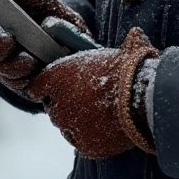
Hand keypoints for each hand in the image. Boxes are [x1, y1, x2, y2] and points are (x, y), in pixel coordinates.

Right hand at [0, 0, 91, 96]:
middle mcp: (1, 42)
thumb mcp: (53, 8)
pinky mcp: (19, 82)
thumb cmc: (62, 26)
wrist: (80, 54)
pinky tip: (32, 64)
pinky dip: (22, 70)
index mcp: (4, 21)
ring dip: (7, 56)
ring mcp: (8, 64)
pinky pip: (14, 79)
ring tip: (25, 54)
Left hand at [27, 27, 158, 158]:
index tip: (60, 89)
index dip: (49, 88)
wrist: (141, 99)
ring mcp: (69, 125)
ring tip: (100, 115)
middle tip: (87, 101)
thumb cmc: (130, 70)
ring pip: (66, 126)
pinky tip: (106, 128)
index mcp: (56, 76)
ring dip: (78, 122)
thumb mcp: (120, 49)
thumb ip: (114, 47)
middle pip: (53, 108)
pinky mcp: (84, 145)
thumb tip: (135, 33)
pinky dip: (92, 138)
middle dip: (66, 105)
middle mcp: (57, 102)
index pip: (37, 87)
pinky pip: (82, 142)